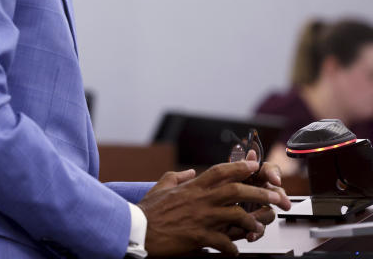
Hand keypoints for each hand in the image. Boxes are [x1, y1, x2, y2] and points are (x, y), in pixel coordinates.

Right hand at [138, 160, 290, 255]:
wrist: (138, 231)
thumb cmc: (148, 211)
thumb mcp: (160, 187)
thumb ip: (177, 177)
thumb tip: (188, 172)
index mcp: (192, 187)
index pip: (220, 171)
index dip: (239, 166)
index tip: (255, 164)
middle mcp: (200, 200)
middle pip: (237, 190)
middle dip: (260, 191)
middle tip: (276, 197)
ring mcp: (201, 218)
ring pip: (237, 214)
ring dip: (253, 221)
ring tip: (259, 226)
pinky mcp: (200, 236)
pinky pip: (225, 242)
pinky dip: (233, 248)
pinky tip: (235, 251)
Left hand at [224, 149, 290, 241]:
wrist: (203, 213)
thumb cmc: (216, 192)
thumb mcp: (223, 179)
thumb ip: (239, 167)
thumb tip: (251, 153)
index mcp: (252, 177)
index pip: (268, 171)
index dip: (273, 173)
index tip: (274, 179)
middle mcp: (257, 191)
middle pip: (275, 192)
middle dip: (280, 197)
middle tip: (283, 203)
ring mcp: (256, 208)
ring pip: (269, 211)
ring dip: (263, 216)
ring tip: (254, 220)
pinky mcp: (252, 224)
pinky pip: (260, 228)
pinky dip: (255, 232)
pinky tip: (250, 235)